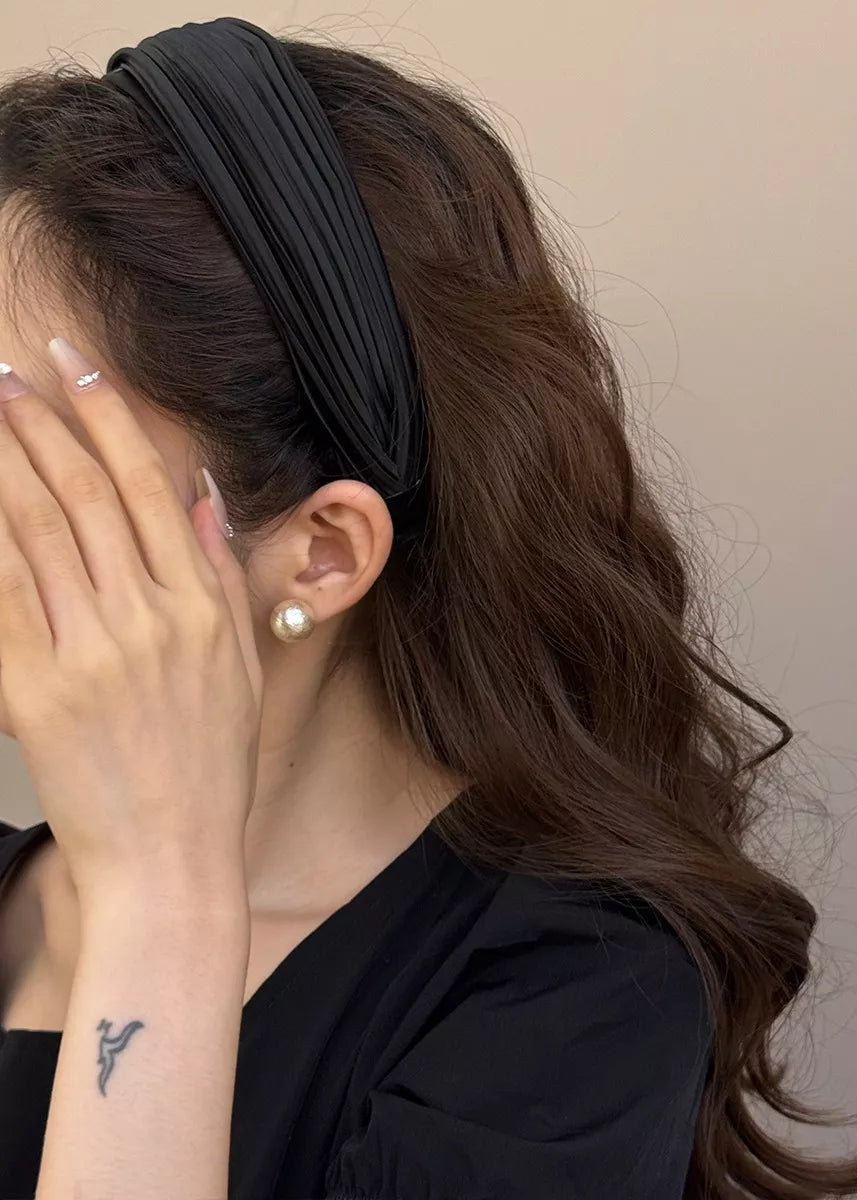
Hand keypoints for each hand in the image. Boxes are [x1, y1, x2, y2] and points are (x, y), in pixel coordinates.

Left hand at [0, 340, 261, 907]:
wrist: (170, 854)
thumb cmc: (209, 764)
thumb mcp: (241, 665)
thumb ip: (223, 576)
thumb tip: (200, 500)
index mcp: (202, 607)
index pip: (147, 488)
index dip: (110, 419)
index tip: (80, 369)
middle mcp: (149, 617)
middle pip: (83, 495)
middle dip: (42, 423)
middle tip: (8, 375)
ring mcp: (91, 652)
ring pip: (35, 531)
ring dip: (4, 462)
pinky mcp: (35, 690)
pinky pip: (1, 595)